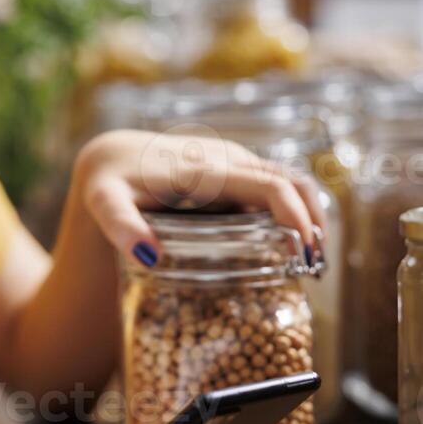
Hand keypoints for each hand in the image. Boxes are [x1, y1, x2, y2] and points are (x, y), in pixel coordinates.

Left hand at [76, 129, 324, 265]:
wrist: (112, 156)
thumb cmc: (110, 184)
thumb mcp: (105, 204)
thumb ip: (120, 226)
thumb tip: (148, 255)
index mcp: (206, 169)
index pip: (269, 185)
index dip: (295, 216)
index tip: (305, 254)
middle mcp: (228, 159)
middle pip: (291, 180)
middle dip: (313, 220)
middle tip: (317, 267)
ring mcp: (234, 161)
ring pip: (289, 180)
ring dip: (309, 215)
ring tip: (312, 261)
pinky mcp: (235, 169)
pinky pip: (275, 184)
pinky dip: (293, 210)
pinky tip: (290, 245)